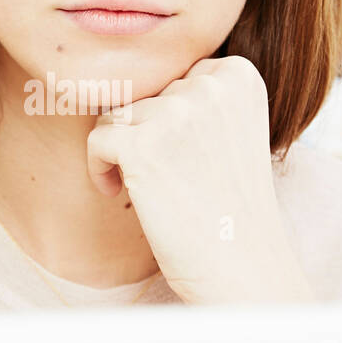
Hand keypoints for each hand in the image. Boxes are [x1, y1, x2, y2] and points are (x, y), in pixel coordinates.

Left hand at [86, 55, 315, 304]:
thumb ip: (198, 99)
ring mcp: (177, 112)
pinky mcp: (142, 144)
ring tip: (145, 187)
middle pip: (147, 93)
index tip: (181, 155)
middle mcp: (212, 85)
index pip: (177, 77)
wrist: (243, 266)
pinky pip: (97, 138)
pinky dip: (98, 167)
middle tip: (169, 178)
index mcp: (240, 76)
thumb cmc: (232, 207)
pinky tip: (118, 193)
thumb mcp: (232, 132)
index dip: (170, 118)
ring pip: (118, 114)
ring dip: (121, 150)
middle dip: (146, 134)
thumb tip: (130, 80)